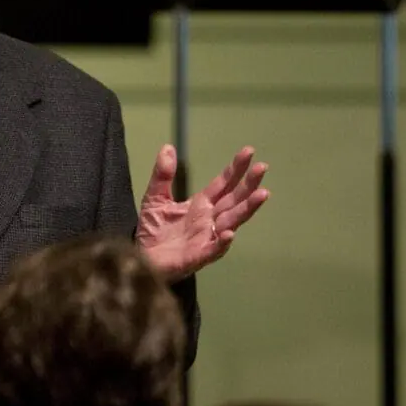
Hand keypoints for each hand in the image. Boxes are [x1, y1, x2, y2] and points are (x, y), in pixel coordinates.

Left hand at [136, 145, 268, 281]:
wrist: (143, 258)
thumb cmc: (154, 230)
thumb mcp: (155, 197)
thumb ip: (162, 175)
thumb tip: (167, 147)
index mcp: (201, 204)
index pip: (223, 184)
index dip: (236, 169)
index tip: (249, 152)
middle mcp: (210, 219)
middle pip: (234, 200)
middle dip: (248, 185)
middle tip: (262, 167)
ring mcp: (207, 237)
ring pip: (232, 221)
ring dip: (247, 208)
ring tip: (262, 194)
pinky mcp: (198, 256)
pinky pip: (214, 249)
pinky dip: (222, 242)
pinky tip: (229, 233)